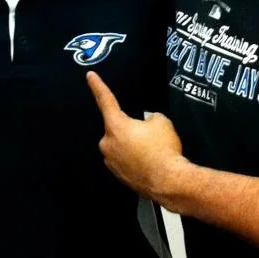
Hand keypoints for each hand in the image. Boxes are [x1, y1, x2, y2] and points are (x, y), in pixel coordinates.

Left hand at [87, 71, 186, 209]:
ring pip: (121, 146)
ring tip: (152, 152)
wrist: (168, 182)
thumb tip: (147, 123)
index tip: (90, 76)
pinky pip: (125, 161)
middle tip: (150, 137)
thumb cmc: (163, 148)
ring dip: (132, 146)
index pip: (105, 100)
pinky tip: (150, 163)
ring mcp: (111, 162)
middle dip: (130, 129)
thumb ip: (149, 118)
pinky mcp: (118, 176)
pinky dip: (135, 160)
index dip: (98, 86)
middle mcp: (107, 144)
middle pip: (117, 129)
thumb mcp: (161, 122)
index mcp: (115, 126)